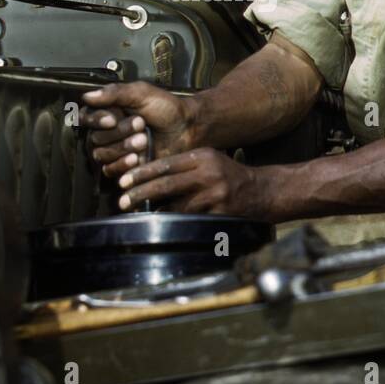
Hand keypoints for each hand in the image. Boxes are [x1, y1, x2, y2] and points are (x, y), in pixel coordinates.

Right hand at [79, 82, 195, 178]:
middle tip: (141, 124)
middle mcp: (107, 132)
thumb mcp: (141, 93)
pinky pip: (110, 170)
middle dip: (118, 133)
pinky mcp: (123, 168)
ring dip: (122, 148)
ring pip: (101, 155)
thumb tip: (87, 96)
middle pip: (95, 138)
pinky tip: (138, 158)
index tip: (112, 120)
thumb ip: (114, 93)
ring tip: (144, 140)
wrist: (187, 129)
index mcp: (108, 111)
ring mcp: (114, 151)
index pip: (86, 117)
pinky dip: (122, 164)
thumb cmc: (166, 108)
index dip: (96, 120)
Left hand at [114, 147, 271, 218]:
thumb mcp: (209, 160)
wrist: (262, 191)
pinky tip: (164, 226)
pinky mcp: (221, 213)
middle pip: (168, 184)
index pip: (166, 164)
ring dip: (156, 213)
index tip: (123, 181)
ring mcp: (216, 195)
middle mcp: (209, 174)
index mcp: (203, 157)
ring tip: (140, 216)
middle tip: (122, 201)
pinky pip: (192, 220)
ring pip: (177, 206)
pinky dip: (177, 223)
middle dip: (141, 193)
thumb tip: (148, 177)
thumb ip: (183, 165)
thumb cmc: (228, 175)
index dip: (142, 173)